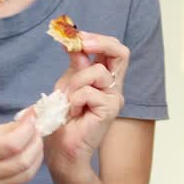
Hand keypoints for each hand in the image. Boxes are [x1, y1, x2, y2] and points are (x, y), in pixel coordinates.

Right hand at [0, 118, 42, 183]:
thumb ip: (4, 129)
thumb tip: (29, 119)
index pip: (12, 144)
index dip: (28, 130)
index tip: (33, 118)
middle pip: (23, 160)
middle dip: (36, 143)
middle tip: (38, 131)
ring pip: (27, 174)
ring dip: (36, 156)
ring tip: (35, 144)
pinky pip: (21, 183)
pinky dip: (28, 168)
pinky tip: (26, 159)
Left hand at [45, 33, 129, 180]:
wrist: (62, 147)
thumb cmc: (64, 118)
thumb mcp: (67, 84)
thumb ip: (75, 64)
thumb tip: (73, 41)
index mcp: (105, 78)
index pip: (113, 50)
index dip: (96, 38)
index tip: (75, 36)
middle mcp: (113, 86)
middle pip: (121, 52)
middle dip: (99, 42)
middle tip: (80, 43)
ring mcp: (114, 98)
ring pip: (97, 71)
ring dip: (75, 82)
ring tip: (68, 100)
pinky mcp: (110, 109)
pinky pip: (89, 92)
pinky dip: (74, 100)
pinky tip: (72, 112)